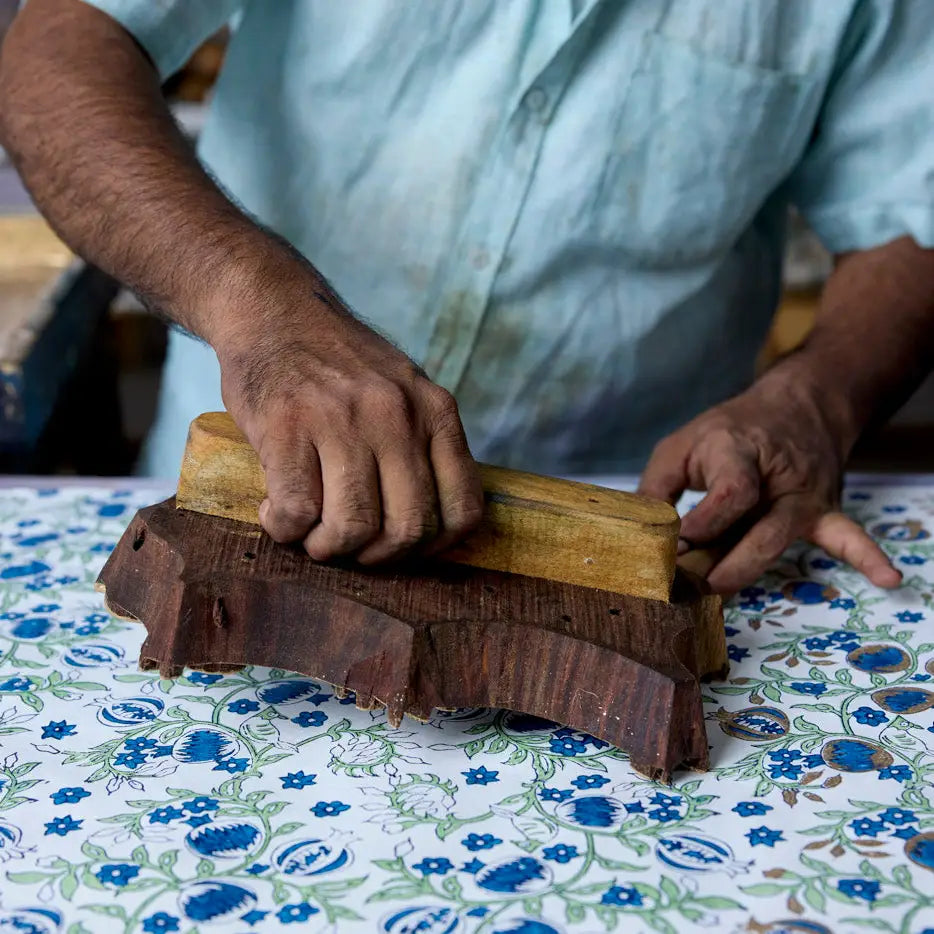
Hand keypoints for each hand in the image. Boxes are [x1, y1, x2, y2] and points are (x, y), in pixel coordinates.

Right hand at [212, 264, 483, 564]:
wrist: (273, 309)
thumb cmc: (338, 366)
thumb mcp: (404, 391)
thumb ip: (424, 446)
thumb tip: (429, 529)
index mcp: (435, 411)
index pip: (463, 510)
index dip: (433, 548)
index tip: (401, 547)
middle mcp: (397, 415)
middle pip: (408, 530)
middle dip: (376, 557)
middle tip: (348, 544)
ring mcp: (342, 419)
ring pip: (353, 529)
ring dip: (327, 548)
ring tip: (309, 531)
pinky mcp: (286, 426)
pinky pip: (297, 512)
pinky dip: (283, 529)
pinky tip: (275, 512)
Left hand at [638, 366, 901, 593]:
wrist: (797, 406)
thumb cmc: (727, 432)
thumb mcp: (681, 446)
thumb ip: (655, 489)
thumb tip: (636, 536)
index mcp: (737, 449)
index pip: (729, 492)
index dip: (702, 523)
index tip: (674, 545)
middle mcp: (777, 475)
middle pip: (758, 525)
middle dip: (724, 560)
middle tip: (690, 583)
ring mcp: (805, 496)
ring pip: (782, 538)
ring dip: (749, 568)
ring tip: (718, 590)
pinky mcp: (823, 512)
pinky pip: (847, 536)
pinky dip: (867, 556)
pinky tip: (889, 578)